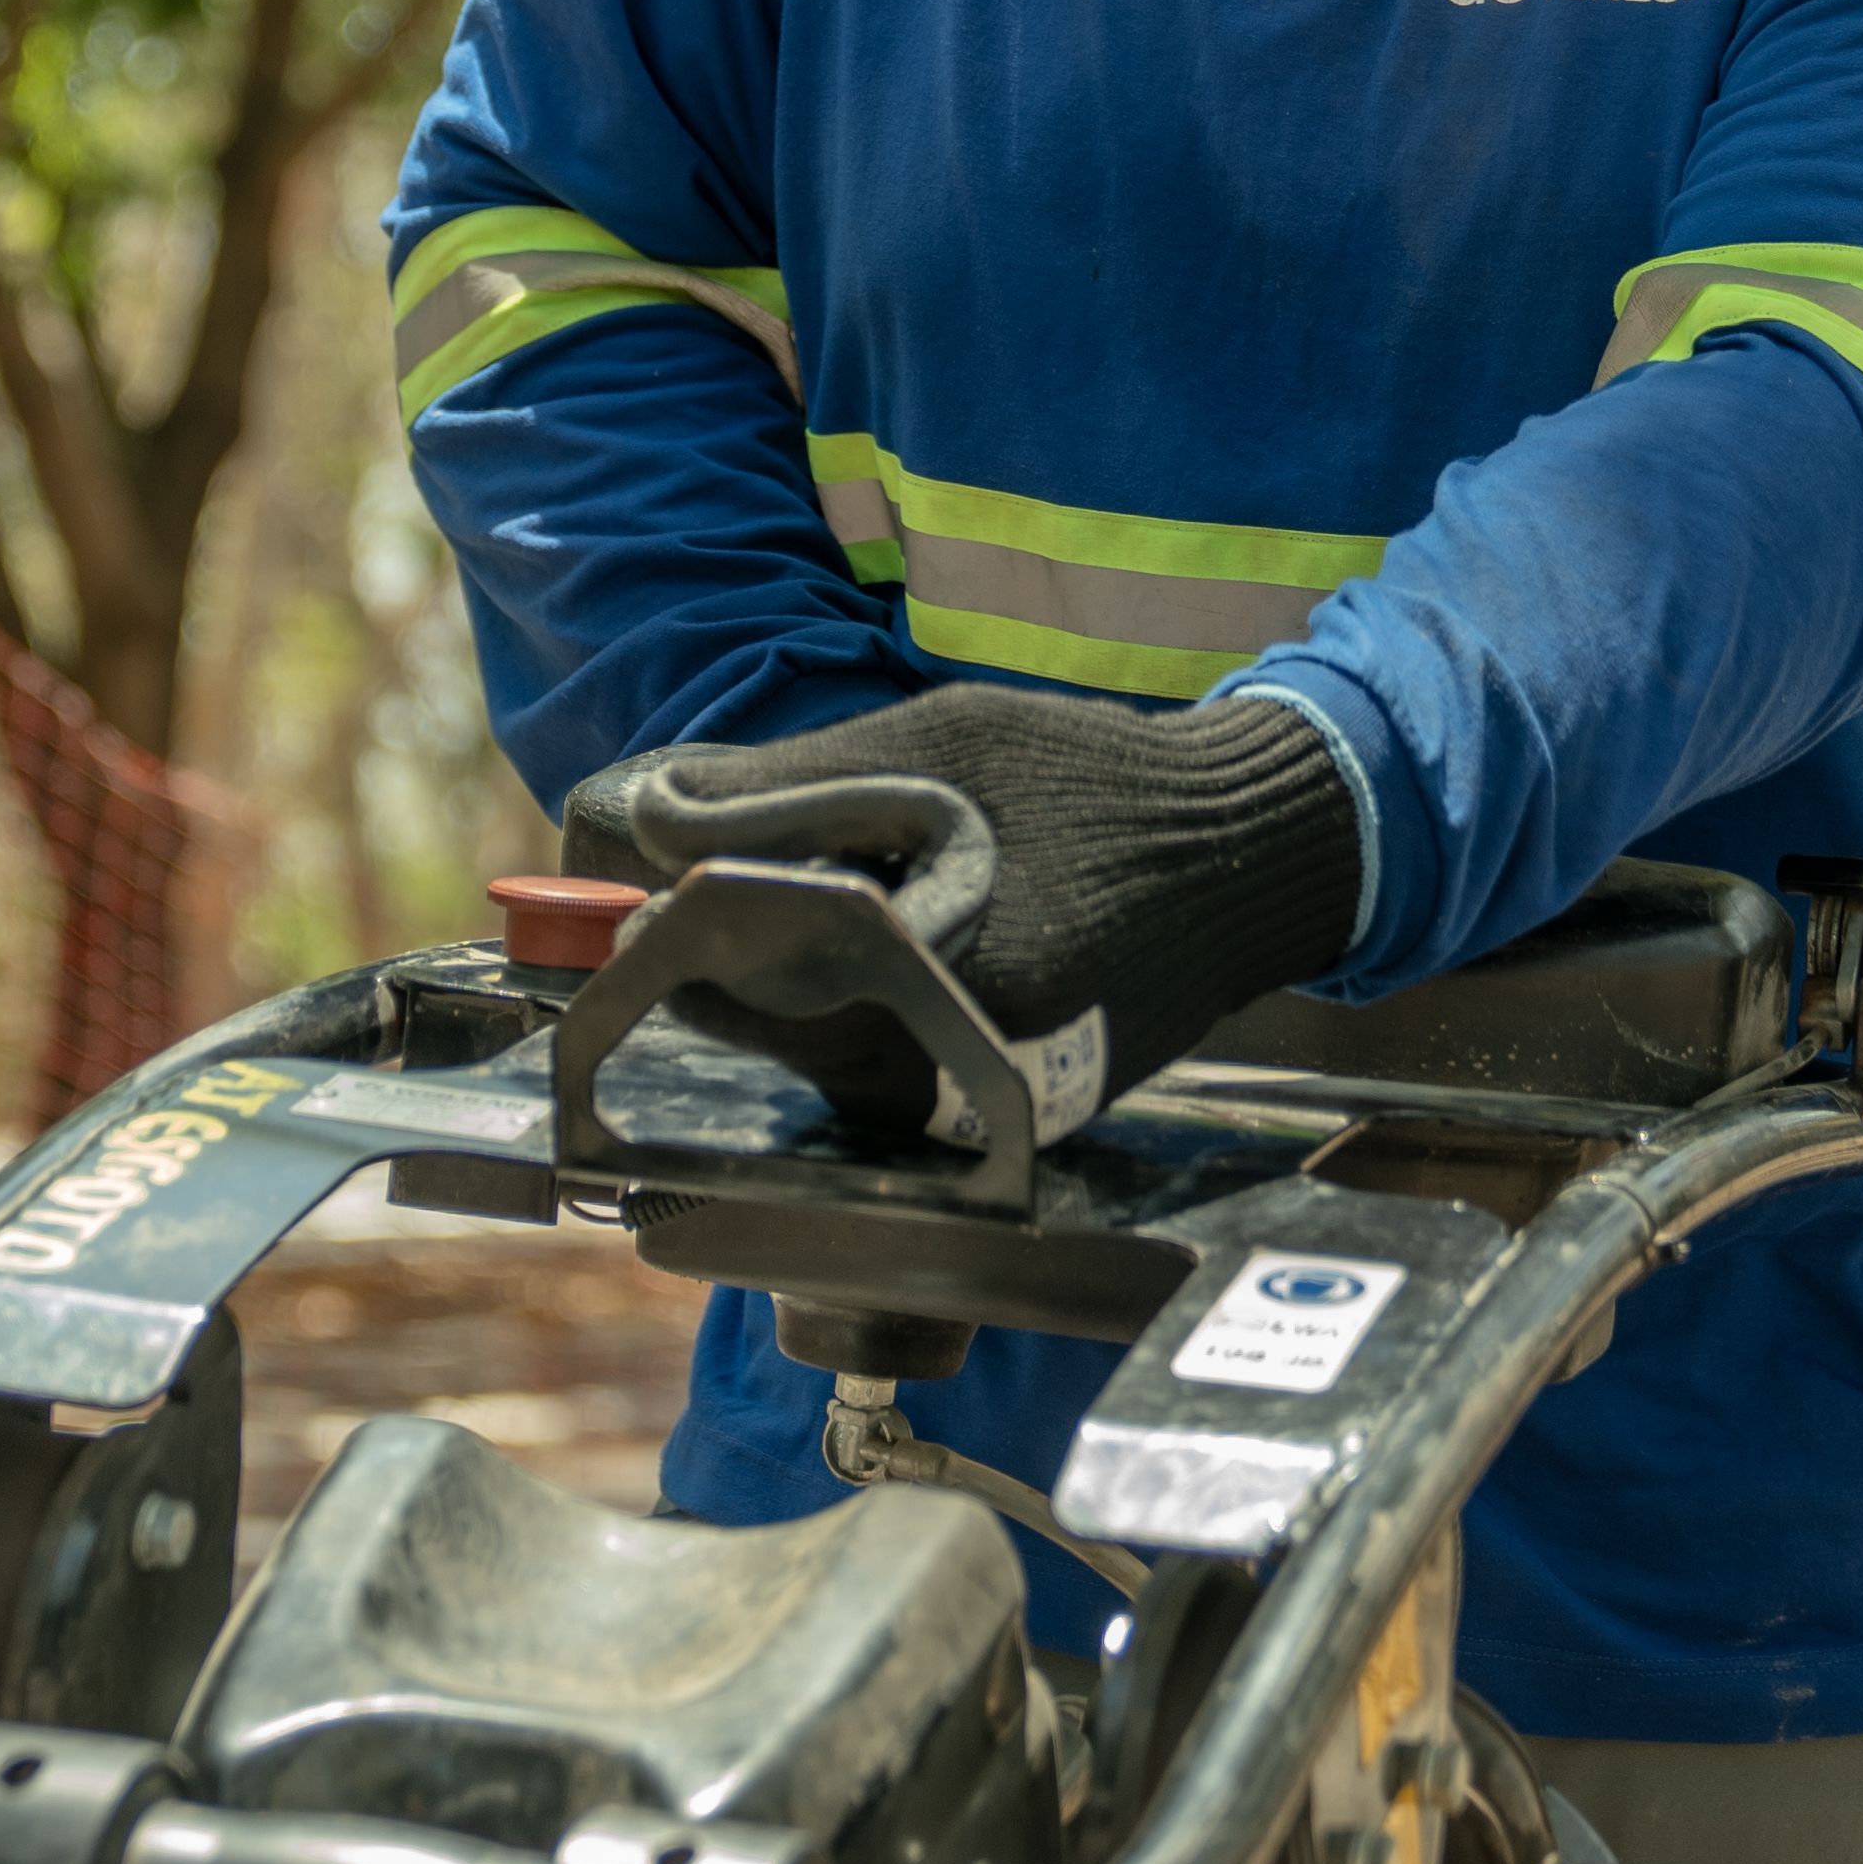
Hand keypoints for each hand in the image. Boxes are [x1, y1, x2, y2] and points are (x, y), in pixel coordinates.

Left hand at [566, 683, 1366, 1135]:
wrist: (1245, 864)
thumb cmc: (1094, 785)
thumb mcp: (939, 744)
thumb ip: (783, 785)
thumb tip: (639, 810)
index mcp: (934, 975)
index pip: (731, 961)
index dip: (655, 913)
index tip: (617, 864)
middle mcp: (947, 1072)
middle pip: (754, 1017)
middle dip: (706, 940)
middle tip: (681, 866)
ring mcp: (966, 1110)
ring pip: (800, 1043)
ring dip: (764, 970)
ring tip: (793, 887)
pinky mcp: (983, 1120)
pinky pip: (860, 1061)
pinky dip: (831, 998)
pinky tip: (869, 934)